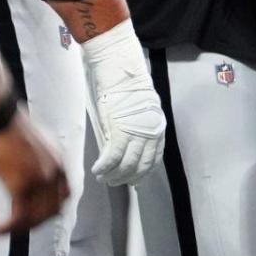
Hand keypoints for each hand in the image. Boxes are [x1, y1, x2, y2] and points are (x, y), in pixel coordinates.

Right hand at [0, 109, 69, 232]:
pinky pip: (19, 214)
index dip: (52, 208)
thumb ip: (42, 159)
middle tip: (23, 227)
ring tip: (7, 230)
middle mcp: (55, 172)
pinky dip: (10, 226)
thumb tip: (34, 169)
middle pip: (53, 208)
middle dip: (38, 221)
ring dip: (22, 227)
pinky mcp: (22, 184)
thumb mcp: (38, 142)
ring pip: (36, 215)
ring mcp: (40, 180)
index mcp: (61, 162)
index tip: (40, 214)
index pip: (65, 194)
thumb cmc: (11, 126)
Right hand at [81, 21, 166, 186]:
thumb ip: (137, 127)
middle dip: (127, 178)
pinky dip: (105, 166)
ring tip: (104, 179)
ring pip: (127, 164)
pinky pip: (113, 156)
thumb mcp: (139, 111)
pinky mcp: (120, 131)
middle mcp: (150, 133)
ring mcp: (136, 133)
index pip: (153, 158)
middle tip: (115, 183)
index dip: (143, 172)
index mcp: (157, 128)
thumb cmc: (127, 88)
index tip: (135, 181)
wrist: (122, 72)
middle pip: (141, 165)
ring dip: (114, 175)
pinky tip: (97, 171)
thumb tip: (128, 142)